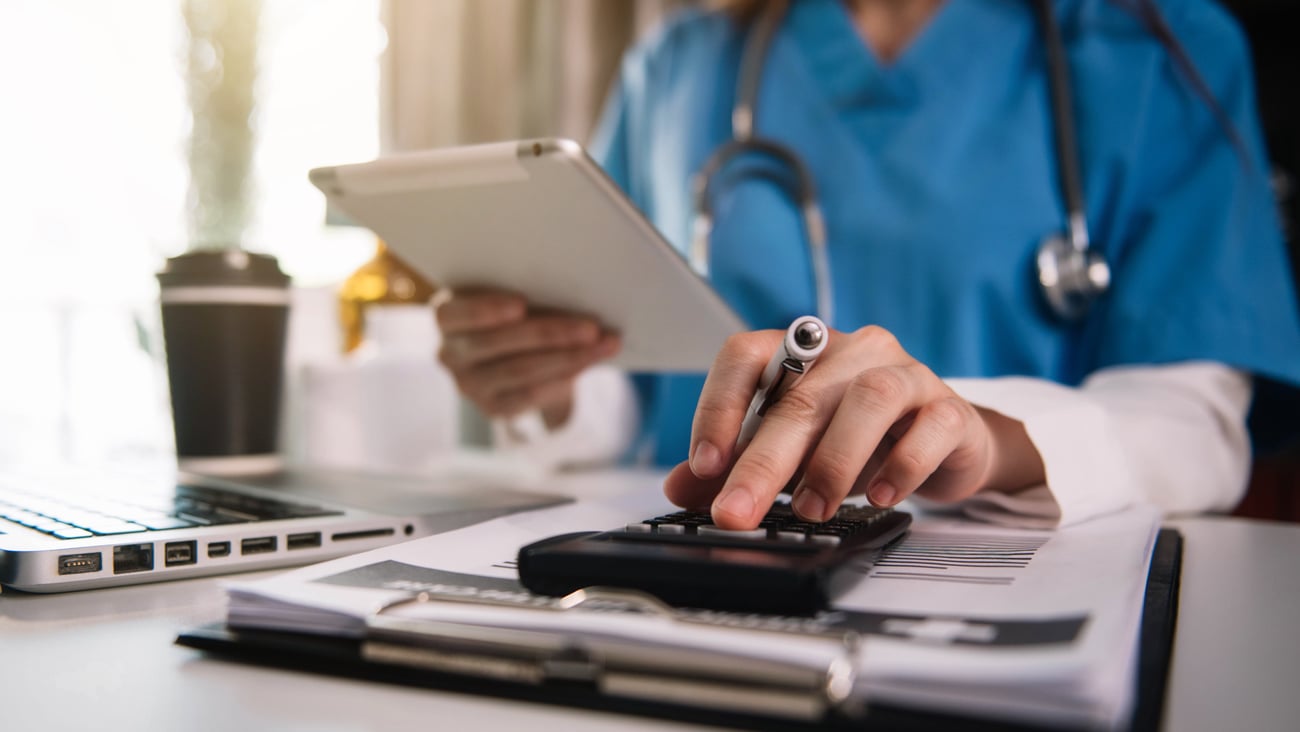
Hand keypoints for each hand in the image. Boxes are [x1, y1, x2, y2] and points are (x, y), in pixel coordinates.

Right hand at [436, 288, 620, 428]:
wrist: (517, 351)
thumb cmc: (518, 309)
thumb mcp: (513, 295)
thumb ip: (530, 291)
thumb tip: (575, 288)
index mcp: (447, 315)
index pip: (456, 313)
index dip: (486, 309)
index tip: (521, 303)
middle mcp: (450, 354)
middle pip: (499, 343)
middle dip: (550, 333)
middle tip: (592, 327)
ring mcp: (469, 386)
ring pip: (521, 371)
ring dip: (569, 357)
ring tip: (604, 344)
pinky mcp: (494, 408)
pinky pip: (530, 395)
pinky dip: (564, 379)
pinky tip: (588, 365)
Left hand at [663, 325, 1044, 528]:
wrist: (946, 445)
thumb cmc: (862, 439)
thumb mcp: (793, 451)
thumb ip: (738, 463)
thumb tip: (679, 487)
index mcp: (803, 352)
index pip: (746, 354)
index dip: (719, 405)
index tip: (704, 464)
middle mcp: (853, 351)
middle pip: (801, 397)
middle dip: (762, 462)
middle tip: (736, 512)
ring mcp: (906, 375)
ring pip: (869, 399)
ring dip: (833, 460)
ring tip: (812, 508)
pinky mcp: (949, 409)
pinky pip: (928, 428)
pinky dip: (902, 465)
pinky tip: (880, 496)